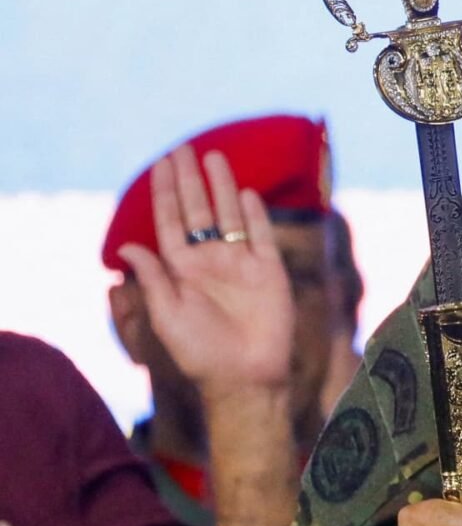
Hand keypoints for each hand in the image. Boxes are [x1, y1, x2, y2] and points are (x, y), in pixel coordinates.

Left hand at [117, 145, 295, 394]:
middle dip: (188, 180)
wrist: (246, 376)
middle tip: (182, 148)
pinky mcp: (269, 272)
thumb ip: (154, 278)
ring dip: (221, 187)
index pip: (169, 222)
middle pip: (197, 210)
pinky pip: (260, 235)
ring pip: (229, 215)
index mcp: (181, 270)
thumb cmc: (200, 353)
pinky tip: (246, 193)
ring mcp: (240, 264)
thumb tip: (127, 246)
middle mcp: (209, 261)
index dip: (164, 193)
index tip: (161, 164)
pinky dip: (254, 214)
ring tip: (214, 157)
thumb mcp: (166, 316)